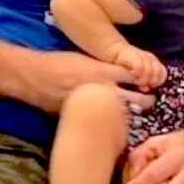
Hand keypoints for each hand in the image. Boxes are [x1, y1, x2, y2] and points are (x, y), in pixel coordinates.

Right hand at [15, 50, 155, 114]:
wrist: (34, 77)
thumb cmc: (59, 63)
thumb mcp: (86, 59)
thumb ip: (105, 67)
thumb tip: (125, 73)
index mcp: (104, 72)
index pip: (136, 76)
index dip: (145, 80)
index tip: (149, 83)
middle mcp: (103, 89)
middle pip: (138, 99)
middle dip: (146, 101)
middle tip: (149, 100)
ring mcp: (95, 106)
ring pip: (125, 114)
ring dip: (133, 114)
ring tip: (136, 113)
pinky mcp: (85, 117)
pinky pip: (108, 123)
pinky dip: (116, 123)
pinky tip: (117, 123)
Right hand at [107, 42, 166, 89]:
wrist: (113, 51)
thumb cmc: (124, 66)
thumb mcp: (136, 75)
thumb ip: (143, 82)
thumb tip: (146, 90)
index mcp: (153, 62)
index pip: (163, 74)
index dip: (158, 82)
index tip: (150, 86)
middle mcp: (150, 58)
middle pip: (158, 73)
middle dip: (151, 82)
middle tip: (142, 85)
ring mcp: (143, 56)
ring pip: (149, 72)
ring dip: (142, 80)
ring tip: (135, 81)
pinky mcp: (134, 56)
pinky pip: (140, 68)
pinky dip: (136, 74)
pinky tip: (131, 75)